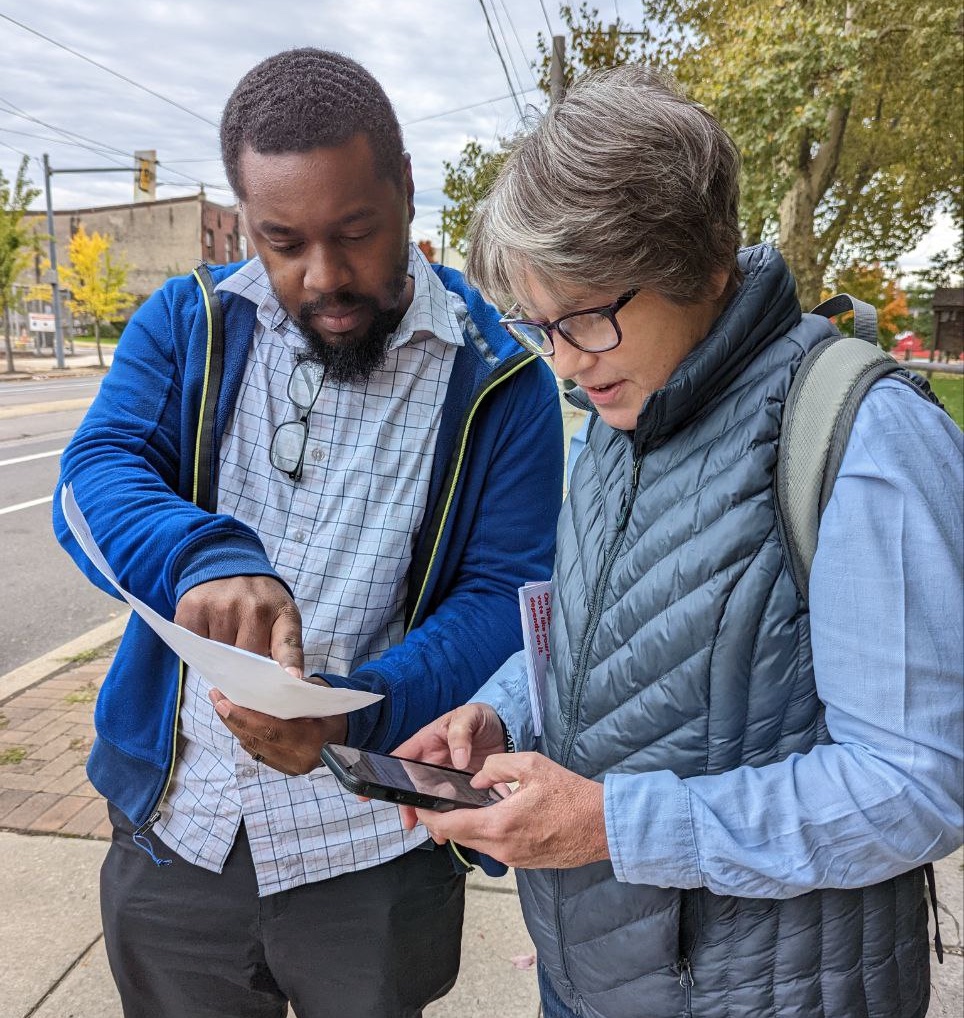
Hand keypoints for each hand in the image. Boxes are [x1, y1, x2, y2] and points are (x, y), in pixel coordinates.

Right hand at [175, 576, 302, 675]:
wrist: (227, 566)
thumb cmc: (259, 602)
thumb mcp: (280, 617)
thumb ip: (282, 650)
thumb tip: (273, 685)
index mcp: (283, 613)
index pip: (288, 643)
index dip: (290, 663)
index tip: (292, 678)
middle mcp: (254, 607)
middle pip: (247, 660)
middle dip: (246, 667)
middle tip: (245, 655)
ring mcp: (222, 606)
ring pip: (219, 656)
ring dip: (222, 655)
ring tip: (228, 633)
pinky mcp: (194, 607)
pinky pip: (195, 645)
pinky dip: (201, 644)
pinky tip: (209, 627)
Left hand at [208, 688, 346, 774]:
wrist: (347, 730)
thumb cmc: (333, 706)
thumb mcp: (320, 693)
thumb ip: (296, 690)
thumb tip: (267, 680)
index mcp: (314, 739)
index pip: (271, 730)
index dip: (244, 717)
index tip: (224, 701)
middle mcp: (301, 759)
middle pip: (257, 740)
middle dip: (232, 719)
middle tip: (216, 697)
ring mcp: (292, 768)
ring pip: (253, 747)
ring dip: (234, 726)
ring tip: (220, 704)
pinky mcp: (284, 769)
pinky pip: (258, 752)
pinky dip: (245, 734)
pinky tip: (234, 719)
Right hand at [392, 703, 507, 828]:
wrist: (506, 726)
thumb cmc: (480, 716)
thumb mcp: (468, 716)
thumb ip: (461, 734)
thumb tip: (458, 759)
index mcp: (427, 742)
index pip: (400, 760)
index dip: (382, 776)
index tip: (368, 795)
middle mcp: (433, 761)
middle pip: (413, 787)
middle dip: (410, 806)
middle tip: (411, 822)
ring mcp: (448, 776)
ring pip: (433, 800)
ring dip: (434, 816)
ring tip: (438, 832)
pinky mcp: (464, 786)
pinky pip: (456, 804)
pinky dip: (457, 816)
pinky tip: (460, 828)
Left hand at [412, 752, 609, 869]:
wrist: (603, 826)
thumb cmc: (571, 795)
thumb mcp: (532, 765)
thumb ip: (496, 767)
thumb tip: (476, 779)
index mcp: (499, 825)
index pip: (450, 826)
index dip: (431, 816)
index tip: (422, 805)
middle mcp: (502, 848)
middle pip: (459, 837)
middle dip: (446, 820)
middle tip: (440, 800)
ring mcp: (513, 859)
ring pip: (476, 843)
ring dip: (467, 826)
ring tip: (467, 804)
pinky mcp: (523, 862)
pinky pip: (494, 847)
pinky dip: (487, 832)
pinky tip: (495, 814)